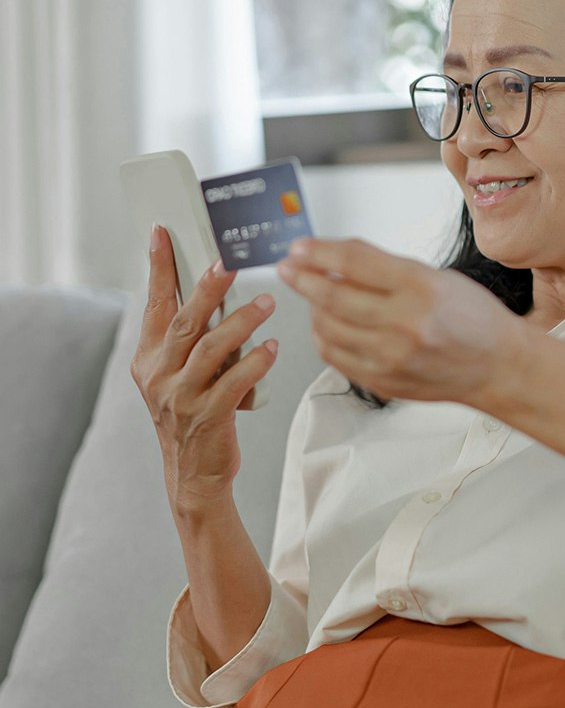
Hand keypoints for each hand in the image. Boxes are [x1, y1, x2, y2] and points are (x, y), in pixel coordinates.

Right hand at [131, 226, 278, 512]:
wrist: (194, 474)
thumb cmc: (194, 415)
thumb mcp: (180, 374)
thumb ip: (193, 339)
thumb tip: (219, 294)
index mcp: (149, 358)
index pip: (153, 304)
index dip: (159, 268)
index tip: (162, 233)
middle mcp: (159, 375)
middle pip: (185, 320)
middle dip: (208, 288)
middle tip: (229, 262)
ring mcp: (181, 397)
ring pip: (211, 348)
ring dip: (242, 321)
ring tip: (267, 304)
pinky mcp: (208, 416)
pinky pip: (234, 381)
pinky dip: (255, 361)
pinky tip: (271, 346)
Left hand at [277, 238, 522, 404]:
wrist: (497, 367)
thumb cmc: (472, 318)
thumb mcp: (436, 277)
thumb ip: (385, 267)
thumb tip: (334, 256)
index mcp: (422, 289)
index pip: (355, 263)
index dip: (319, 252)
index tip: (299, 247)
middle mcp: (406, 325)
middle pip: (333, 297)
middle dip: (302, 278)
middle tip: (288, 269)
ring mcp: (393, 359)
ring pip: (328, 329)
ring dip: (312, 308)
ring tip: (314, 296)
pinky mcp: (384, 382)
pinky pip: (336, 357)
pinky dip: (324, 337)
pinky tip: (327, 325)